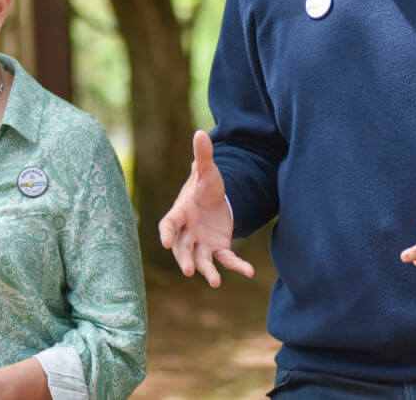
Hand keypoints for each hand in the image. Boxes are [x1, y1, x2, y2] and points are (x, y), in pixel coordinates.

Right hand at [157, 130, 255, 286]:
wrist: (217, 198)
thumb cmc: (205, 185)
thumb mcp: (207, 171)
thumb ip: (202, 156)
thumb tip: (200, 132)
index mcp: (180, 213)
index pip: (169, 225)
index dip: (167, 234)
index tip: (165, 243)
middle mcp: (188, 232)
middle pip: (183, 248)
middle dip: (184, 259)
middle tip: (186, 270)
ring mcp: (202, 243)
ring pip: (201, 260)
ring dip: (207, 271)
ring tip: (214, 283)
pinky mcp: (218, 249)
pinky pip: (226, 259)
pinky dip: (236, 266)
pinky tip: (249, 271)